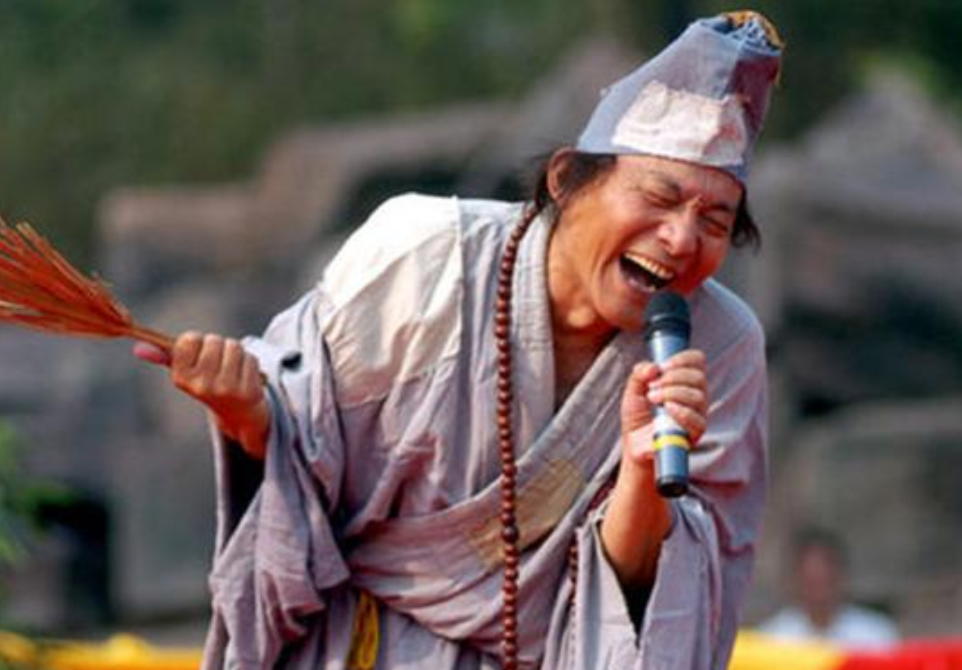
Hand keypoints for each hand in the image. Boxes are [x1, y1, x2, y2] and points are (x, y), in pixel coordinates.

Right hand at [133, 332, 269, 458]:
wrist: (237, 413)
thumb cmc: (209, 382)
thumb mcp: (185, 370)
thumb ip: (164, 356)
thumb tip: (138, 348)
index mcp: (181, 378)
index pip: (189, 339)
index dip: (198, 341)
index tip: (200, 353)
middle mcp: (200, 386)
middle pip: (214, 340)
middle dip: (219, 346)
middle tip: (219, 363)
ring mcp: (225, 389)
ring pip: (234, 347)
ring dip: (236, 353)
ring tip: (232, 369)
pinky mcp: (247, 391)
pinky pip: (250, 359)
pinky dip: (250, 363)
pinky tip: (245, 377)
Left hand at [600, 348, 708, 588]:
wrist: (636, 451)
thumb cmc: (637, 422)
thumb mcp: (632, 393)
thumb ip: (639, 374)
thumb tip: (652, 366)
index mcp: (683, 383)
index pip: (697, 362)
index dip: (685, 358)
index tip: (664, 364)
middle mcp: (695, 398)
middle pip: (698, 376)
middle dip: (674, 376)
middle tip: (653, 387)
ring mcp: (697, 416)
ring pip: (699, 395)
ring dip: (674, 392)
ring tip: (654, 399)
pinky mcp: (694, 435)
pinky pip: (699, 420)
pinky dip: (682, 411)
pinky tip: (667, 410)